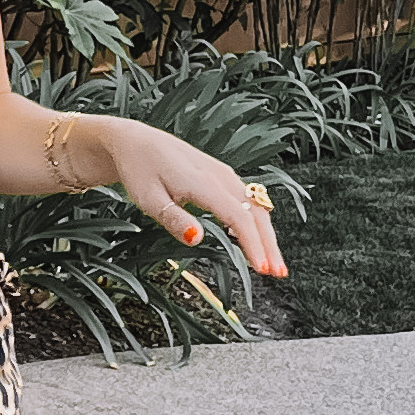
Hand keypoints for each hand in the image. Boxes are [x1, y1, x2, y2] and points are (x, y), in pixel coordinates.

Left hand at [103, 118, 288, 281]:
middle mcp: (220, 176)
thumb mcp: (148, 199)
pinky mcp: (222, 176)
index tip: (261, 269)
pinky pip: (248, 200)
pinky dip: (257, 222)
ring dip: (267, 235)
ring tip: (273, 263)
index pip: (239, 217)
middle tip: (278, 273)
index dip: (253, 244)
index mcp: (202, 182)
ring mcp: (223, 175)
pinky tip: (257, 239)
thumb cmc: (140, 170)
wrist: (137, 142)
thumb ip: (174, 219)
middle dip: (269, 244)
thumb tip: (196, 239)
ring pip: (256, 206)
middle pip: (256, 212)